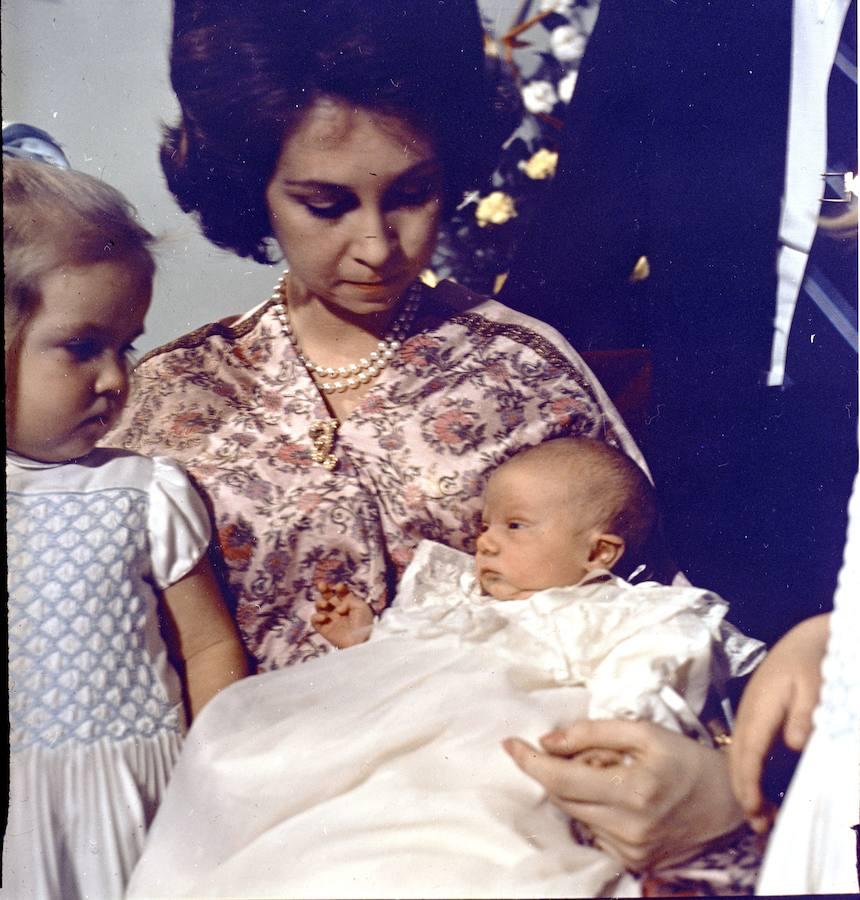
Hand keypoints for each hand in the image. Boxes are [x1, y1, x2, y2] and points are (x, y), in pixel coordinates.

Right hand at [310, 581, 373, 647]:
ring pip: (319, 606)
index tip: (339, 587)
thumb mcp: (362, 607)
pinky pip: (314, 621)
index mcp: (349, 604)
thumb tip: (338, 608)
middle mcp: (339, 610)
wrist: (360, 642)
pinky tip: (323, 617)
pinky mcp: (324, 629)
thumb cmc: (364, 624)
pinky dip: (316, 617)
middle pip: (328, 596)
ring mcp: (331, 619)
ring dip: (320, 602)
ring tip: (325, 605)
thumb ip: (349, 600)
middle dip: (324, 589)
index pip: (341, 592)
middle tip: (321, 585)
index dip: (339, 588)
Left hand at [503, 719, 743, 870]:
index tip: (509, 744)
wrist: (728, 802)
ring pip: (575, 814)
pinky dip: (593, 809)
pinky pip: (592, 830)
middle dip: (559, 769)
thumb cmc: (686, 760)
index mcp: (634, 791)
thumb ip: (592, 733)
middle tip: (590, 753)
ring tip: (614, 773)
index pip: (562, 779)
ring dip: (578, 789)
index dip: (530, 761)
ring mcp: (631, 850)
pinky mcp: (633, 862)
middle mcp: (630, 828)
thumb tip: (548, 740)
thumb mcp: (643, 732)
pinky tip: (619, 796)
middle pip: (563, 797)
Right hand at [729, 613, 828, 832]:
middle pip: (737, 757)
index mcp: (760, 707)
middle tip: (758, 826)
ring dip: (744, 784)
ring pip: (738, 754)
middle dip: (743, 791)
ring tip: (758, 815)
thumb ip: (805, 714)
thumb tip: (794, 746)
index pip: (749, 751)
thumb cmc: (812, 661)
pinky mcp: (755, 716)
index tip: (753, 811)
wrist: (806, 638)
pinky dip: (749, 771)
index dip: (748, 783)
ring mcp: (749, 714)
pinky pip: (746, 748)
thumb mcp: (815, 685)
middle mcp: (748, 713)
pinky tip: (760, 787)